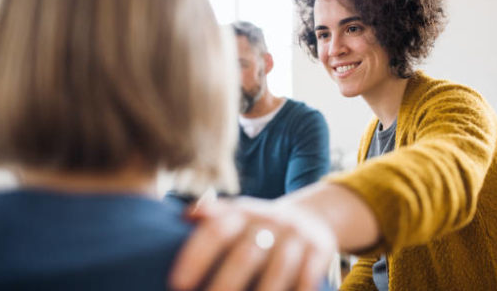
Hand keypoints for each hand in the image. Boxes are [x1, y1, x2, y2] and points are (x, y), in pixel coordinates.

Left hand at [169, 197, 336, 290]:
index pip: (216, 230)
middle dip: (224, 285)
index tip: (177, 284)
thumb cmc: (258, 227)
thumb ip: (212, 217)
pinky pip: (307, 277)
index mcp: (242, 213)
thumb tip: (185, 216)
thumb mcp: (237, 216)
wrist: (309, 218)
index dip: (196, 256)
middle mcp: (269, 220)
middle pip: (245, 254)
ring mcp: (295, 234)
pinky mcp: (319, 249)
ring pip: (278, 269)